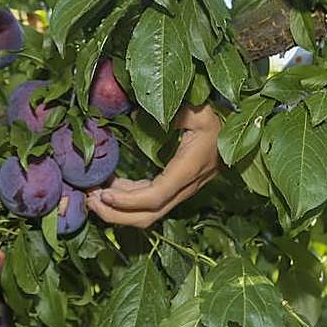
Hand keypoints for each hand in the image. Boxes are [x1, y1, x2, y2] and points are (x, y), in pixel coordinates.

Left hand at [86, 103, 222, 227]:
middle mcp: (184, 186)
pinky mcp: (175, 187)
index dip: (128, 201)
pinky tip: (110, 187)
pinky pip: (149, 202)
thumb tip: (138, 113)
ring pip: (148, 213)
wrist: (238, 132)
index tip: (104, 193)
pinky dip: (127, 199)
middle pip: (149, 216)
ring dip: (119, 210)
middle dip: (117, 215)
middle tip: (89, 200)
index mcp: (188, 170)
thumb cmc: (217, 118)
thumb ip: (173, 113)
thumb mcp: (198, 110)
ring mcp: (180, 190)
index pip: (155, 197)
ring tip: (93, 195)